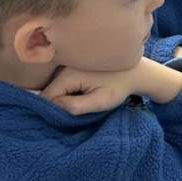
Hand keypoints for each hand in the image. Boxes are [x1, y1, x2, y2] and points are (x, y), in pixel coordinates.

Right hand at [41, 56, 181, 113]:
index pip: (48, 97)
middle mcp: (64, 66)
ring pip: (54, 86)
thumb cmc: (118, 87)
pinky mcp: (72, 66)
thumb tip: (55, 108)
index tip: (69, 116)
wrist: (134, 71)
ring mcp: (67, 64)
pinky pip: (61, 82)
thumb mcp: (100, 101)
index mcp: (68, 74)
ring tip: (81, 101)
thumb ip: (75, 106)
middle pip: (49, 91)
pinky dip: (67, 90)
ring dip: (62, 97)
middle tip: (77, 110)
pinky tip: (81, 93)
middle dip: (58, 104)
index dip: (55, 110)